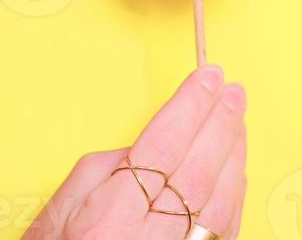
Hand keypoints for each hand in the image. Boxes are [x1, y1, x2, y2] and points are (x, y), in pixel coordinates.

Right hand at [22, 64, 246, 238]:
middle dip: (220, 123)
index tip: (208, 76)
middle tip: (233, 91)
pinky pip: (225, 230)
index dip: (191, 105)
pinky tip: (235, 168)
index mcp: (110, 219)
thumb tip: (155, 141)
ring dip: (234, 154)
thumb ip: (110, 167)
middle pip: (198, 170)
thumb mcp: (63, 206)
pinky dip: (233, 194)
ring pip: (220, 201)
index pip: (164, 144)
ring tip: (238, 119)